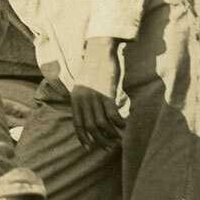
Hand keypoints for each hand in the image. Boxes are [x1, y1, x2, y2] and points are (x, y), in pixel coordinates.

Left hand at [65, 36, 124, 153]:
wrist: (100, 51)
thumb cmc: (94, 68)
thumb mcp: (83, 85)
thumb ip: (84, 100)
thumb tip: (89, 117)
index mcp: (75, 98)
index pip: (78, 124)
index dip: (83, 138)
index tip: (88, 148)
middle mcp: (83, 99)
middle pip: (90, 127)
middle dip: (99, 140)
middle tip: (108, 147)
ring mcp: (95, 97)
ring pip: (101, 124)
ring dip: (111, 135)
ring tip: (118, 140)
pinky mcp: (107, 93)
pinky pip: (113, 115)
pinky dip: (118, 124)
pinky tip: (124, 126)